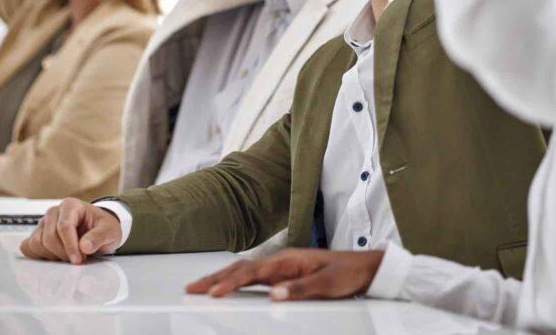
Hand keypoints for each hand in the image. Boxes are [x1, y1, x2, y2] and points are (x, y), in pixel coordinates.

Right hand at [19, 199, 121, 263]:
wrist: (98, 230)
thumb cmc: (103, 228)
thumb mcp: (110, 231)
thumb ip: (99, 237)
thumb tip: (84, 246)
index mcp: (71, 206)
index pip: (64, 226)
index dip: (70, 246)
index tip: (78, 260)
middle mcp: (54, 213)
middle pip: (49, 238)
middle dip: (63, 253)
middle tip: (78, 259)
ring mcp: (43, 224)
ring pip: (36, 243)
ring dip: (52, 256)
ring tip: (68, 256)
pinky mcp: (37, 235)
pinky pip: (28, 247)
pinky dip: (39, 256)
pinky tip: (55, 258)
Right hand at [185, 248, 384, 300]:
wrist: (364, 267)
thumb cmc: (347, 273)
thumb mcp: (327, 285)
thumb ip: (300, 290)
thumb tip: (273, 295)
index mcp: (287, 259)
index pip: (251, 272)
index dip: (230, 282)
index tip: (213, 293)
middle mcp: (280, 260)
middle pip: (240, 268)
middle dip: (214, 277)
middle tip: (191, 287)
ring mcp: (280, 267)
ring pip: (244, 271)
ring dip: (221, 277)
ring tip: (201, 286)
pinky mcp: (283, 274)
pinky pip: (253, 277)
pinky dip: (235, 280)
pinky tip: (226, 285)